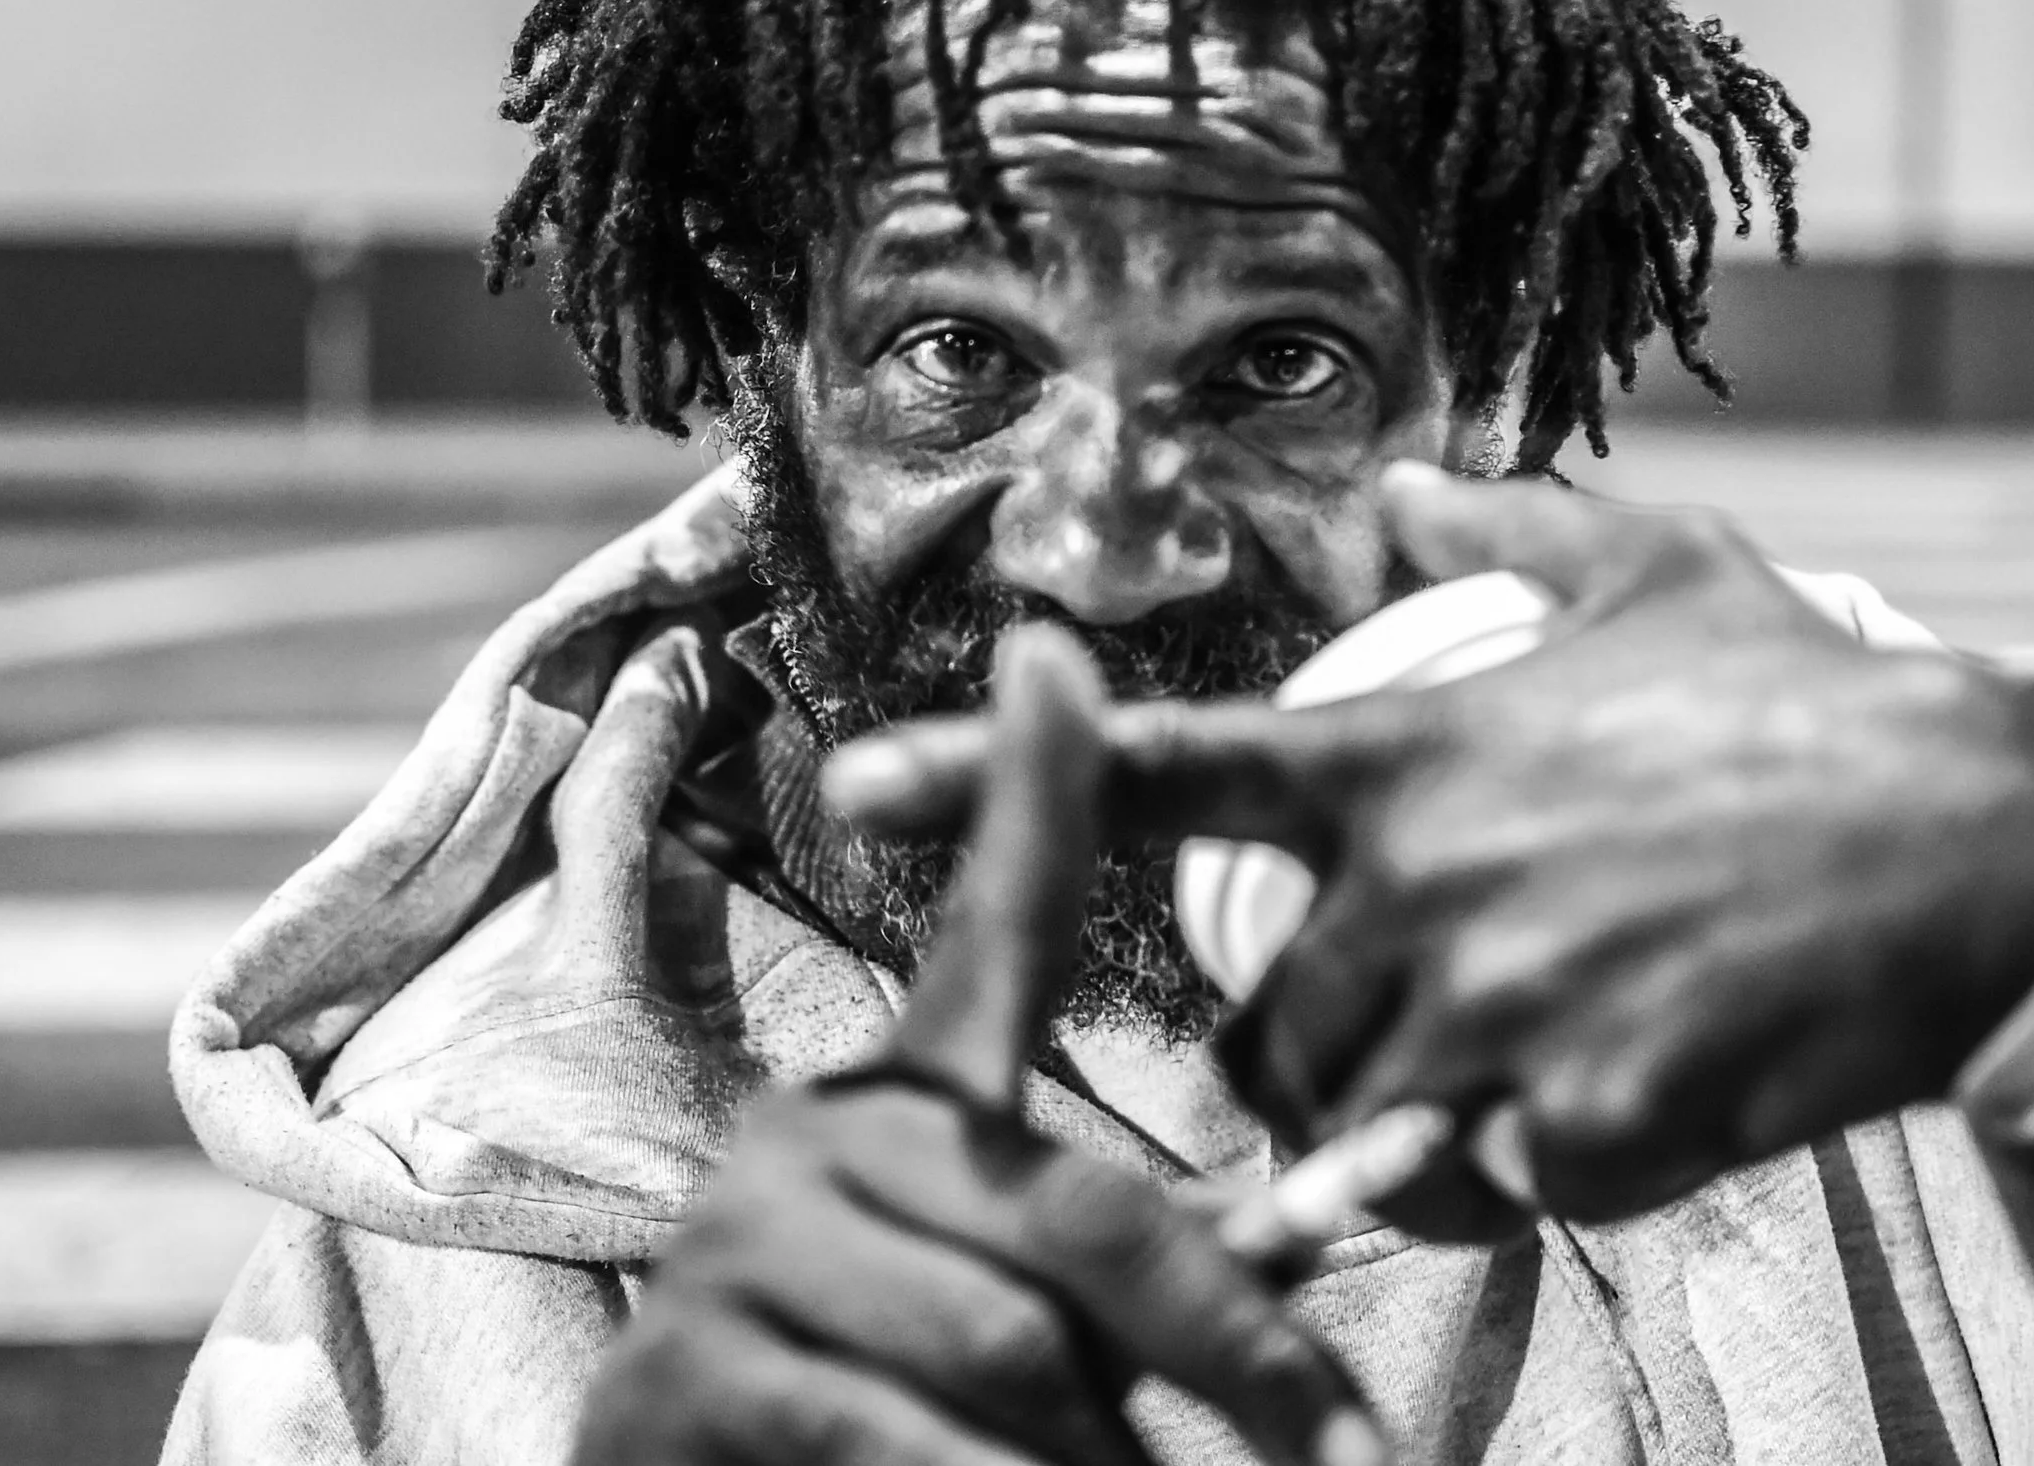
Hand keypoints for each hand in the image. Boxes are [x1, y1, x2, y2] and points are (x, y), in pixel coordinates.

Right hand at [573, 629, 1382, 1465]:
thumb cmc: (914, 1401)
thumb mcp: (1041, 1303)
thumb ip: (1158, 1253)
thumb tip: (1319, 1213)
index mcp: (915, 1096)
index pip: (993, 931)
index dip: (1032, 799)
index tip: (1053, 648)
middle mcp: (819, 1134)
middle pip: (1078, 1215)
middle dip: (1231, 1348)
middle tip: (1351, 1455)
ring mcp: (739, 1243)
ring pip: (1009, 1349)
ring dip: (1111, 1453)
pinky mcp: (682, 1373)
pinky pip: (893, 1441)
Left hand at [824, 467, 2033, 1236]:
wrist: (1986, 842)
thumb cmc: (1806, 700)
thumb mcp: (1658, 576)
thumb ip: (1511, 532)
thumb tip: (1410, 479)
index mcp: (1408, 755)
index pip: (1164, 774)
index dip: (995, 776)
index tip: (854, 787)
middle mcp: (1422, 883)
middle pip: (1262, 1030)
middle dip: (1310, 1044)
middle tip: (1422, 1010)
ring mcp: (1495, 1011)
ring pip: (1353, 1128)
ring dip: (1405, 1120)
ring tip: (1523, 1056)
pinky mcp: (1582, 1125)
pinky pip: (1479, 1194)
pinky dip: (1517, 1175)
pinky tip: (1609, 1106)